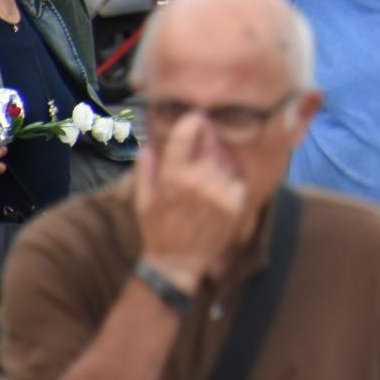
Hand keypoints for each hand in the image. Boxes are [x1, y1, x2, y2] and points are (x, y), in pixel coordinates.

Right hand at [135, 114, 248, 293]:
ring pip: (226, 160)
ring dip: (220, 160)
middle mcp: (198, 180)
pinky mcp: (236, 203)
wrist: (178, 263)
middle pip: (211, 143)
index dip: (193, 121)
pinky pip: (237, 178)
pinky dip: (230, 179)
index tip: (196, 116)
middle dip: (209, 139)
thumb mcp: (143, 200)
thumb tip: (148, 146)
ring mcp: (219, 191)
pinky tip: (220, 187)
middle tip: (207, 139)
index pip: (187, 134)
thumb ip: (145, 170)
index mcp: (173, 176)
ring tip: (209, 171)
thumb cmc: (158, 231)